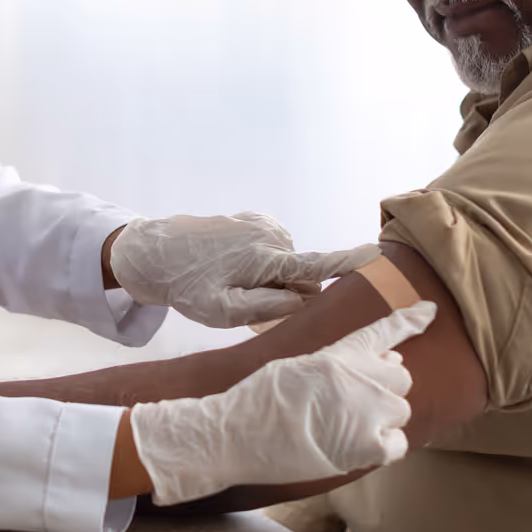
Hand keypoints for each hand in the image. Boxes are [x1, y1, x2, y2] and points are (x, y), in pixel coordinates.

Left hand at [108, 212, 381, 327]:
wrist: (153, 251)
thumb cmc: (185, 286)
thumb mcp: (220, 311)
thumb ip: (265, 308)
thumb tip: (303, 300)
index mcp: (263, 259)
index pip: (316, 265)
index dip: (349, 262)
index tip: (378, 253)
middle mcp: (269, 235)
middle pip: (303, 273)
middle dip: (289, 290)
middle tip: (245, 302)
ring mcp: (263, 224)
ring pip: (288, 264)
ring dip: (272, 278)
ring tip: (231, 283)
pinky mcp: (256, 220)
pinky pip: (276, 250)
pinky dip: (264, 263)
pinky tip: (233, 268)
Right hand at [128, 301, 431, 505]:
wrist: (238, 432)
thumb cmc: (257, 400)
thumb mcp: (297, 364)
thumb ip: (336, 362)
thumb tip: (371, 363)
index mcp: (340, 351)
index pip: (384, 330)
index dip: (411, 320)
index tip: (431, 310)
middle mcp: (362, 375)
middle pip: (401, 378)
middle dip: (385, 389)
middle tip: (356, 405)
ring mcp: (369, 410)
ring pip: (401, 411)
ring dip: (382, 420)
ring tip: (347, 430)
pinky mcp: (367, 446)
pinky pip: (398, 445)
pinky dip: (383, 448)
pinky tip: (356, 449)